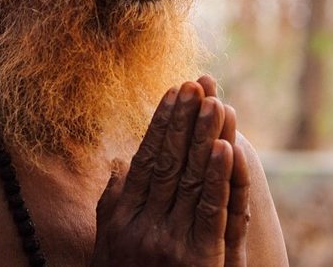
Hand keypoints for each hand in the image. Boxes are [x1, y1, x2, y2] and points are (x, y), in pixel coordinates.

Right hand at [90, 79, 249, 265]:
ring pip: (190, 180)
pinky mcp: (197, 261)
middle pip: (168, 162)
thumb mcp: (108, 249)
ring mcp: (168, 244)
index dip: (162, 124)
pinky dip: (217, 179)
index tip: (174, 91)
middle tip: (198, 84)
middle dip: (185, 120)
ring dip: (204, 138)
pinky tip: (224, 149)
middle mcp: (142, 227)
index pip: (145, 160)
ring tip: (215, 103)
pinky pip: (209, 212)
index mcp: (122, 219)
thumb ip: (113, 206)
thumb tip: (120, 164)